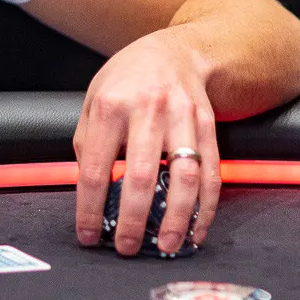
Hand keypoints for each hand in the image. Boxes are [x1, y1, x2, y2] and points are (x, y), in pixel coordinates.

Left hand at [74, 29, 220, 256]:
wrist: (176, 51)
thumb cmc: (128, 81)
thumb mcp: (94, 99)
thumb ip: (89, 143)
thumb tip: (89, 193)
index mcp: (110, 105)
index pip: (96, 168)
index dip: (91, 208)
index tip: (88, 235)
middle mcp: (148, 109)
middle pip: (141, 176)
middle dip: (134, 220)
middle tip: (127, 247)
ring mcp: (183, 116)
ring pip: (184, 176)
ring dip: (177, 218)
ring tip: (168, 246)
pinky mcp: (209, 125)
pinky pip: (211, 172)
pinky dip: (206, 206)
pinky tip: (197, 228)